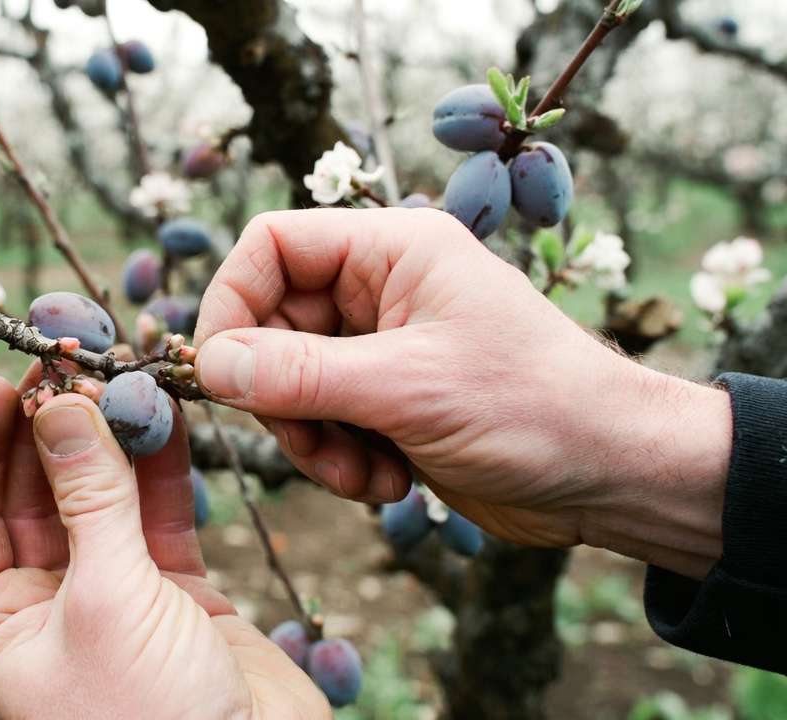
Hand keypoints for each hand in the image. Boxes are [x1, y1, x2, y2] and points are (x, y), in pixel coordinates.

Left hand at [0, 368, 329, 718]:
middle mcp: (48, 606)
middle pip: (34, 495)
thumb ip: (89, 500)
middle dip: (49, 429)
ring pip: (101, 496)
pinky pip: (159, 514)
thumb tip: (62, 408)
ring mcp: (114, 594)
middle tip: (69, 365)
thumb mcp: (105, 602)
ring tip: (119, 376)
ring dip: (109, 438)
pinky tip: (166, 415)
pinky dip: (164, 466)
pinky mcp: (177, 591)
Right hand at [194, 208, 730, 577]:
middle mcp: (379, 290)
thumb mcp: (407, 388)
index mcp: (391, 250)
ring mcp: (382, 348)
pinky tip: (388, 480)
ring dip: (312, 439)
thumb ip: (300, 373)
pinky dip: (339, 460)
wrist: (612, 475)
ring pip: (290, 383)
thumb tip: (209, 364)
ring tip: (363, 473)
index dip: (232, 302)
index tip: (220, 371)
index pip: (272, 245)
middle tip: (313, 441)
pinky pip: (322, 422)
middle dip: (283, 396)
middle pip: (271, 324)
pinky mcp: (387, 401)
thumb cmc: (533, 407)